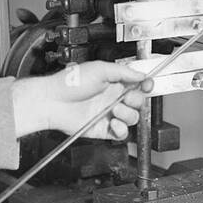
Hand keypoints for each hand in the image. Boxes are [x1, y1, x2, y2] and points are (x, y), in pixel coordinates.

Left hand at [19, 62, 154, 140]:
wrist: (53, 101)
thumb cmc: (70, 83)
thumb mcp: (100, 69)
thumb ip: (123, 72)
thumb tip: (140, 75)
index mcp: (114, 82)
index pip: (138, 84)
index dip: (146, 85)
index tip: (148, 85)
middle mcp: (113, 98)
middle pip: (139, 102)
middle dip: (136, 100)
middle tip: (126, 98)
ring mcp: (109, 114)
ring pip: (132, 118)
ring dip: (127, 114)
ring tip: (115, 110)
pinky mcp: (103, 129)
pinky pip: (122, 133)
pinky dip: (121, 129)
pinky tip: (113, 122)